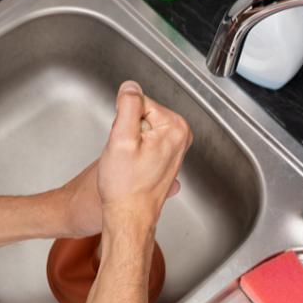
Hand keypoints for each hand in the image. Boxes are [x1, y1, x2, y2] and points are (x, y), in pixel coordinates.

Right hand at [57, 84, 184, 237]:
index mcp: (175, 128)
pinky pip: (142, 142)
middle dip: (126, 130)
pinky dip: (132, 151)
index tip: (124, 142)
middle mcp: (181, 136)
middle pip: (141, 114)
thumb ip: (128, 106)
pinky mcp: (165, 157)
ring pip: (140, 128)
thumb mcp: (120, 139)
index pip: (138, 102)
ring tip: (127, 161)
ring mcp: (174, 148)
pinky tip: (131, 168)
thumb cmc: (125, 186)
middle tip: (124, 153)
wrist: (128, 216)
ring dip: (128, 142)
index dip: (123, 120)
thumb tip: (130, 86)